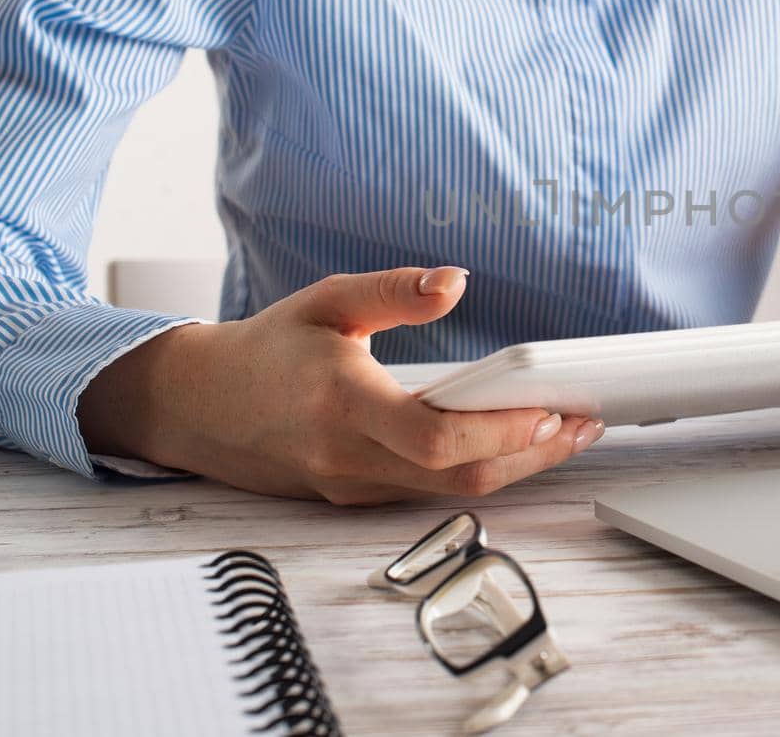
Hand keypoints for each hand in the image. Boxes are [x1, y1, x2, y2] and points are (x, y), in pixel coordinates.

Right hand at [77, 266, 602, 503]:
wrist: (196, 407)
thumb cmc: (264, 350)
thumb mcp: (326, 302)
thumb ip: (394, 291)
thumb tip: (457, 280)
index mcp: (343, 405)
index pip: (436, 438)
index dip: (502, 430)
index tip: (552, 406)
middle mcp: (350, 459)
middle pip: (461, 477)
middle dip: (534, 453)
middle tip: (584, 420)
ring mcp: (353, 487)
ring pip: (452, 492)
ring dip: (516, 465)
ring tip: (567, 429)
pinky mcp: (356, 498)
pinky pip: (431, 492)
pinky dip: (480, 470)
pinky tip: (513, 443)